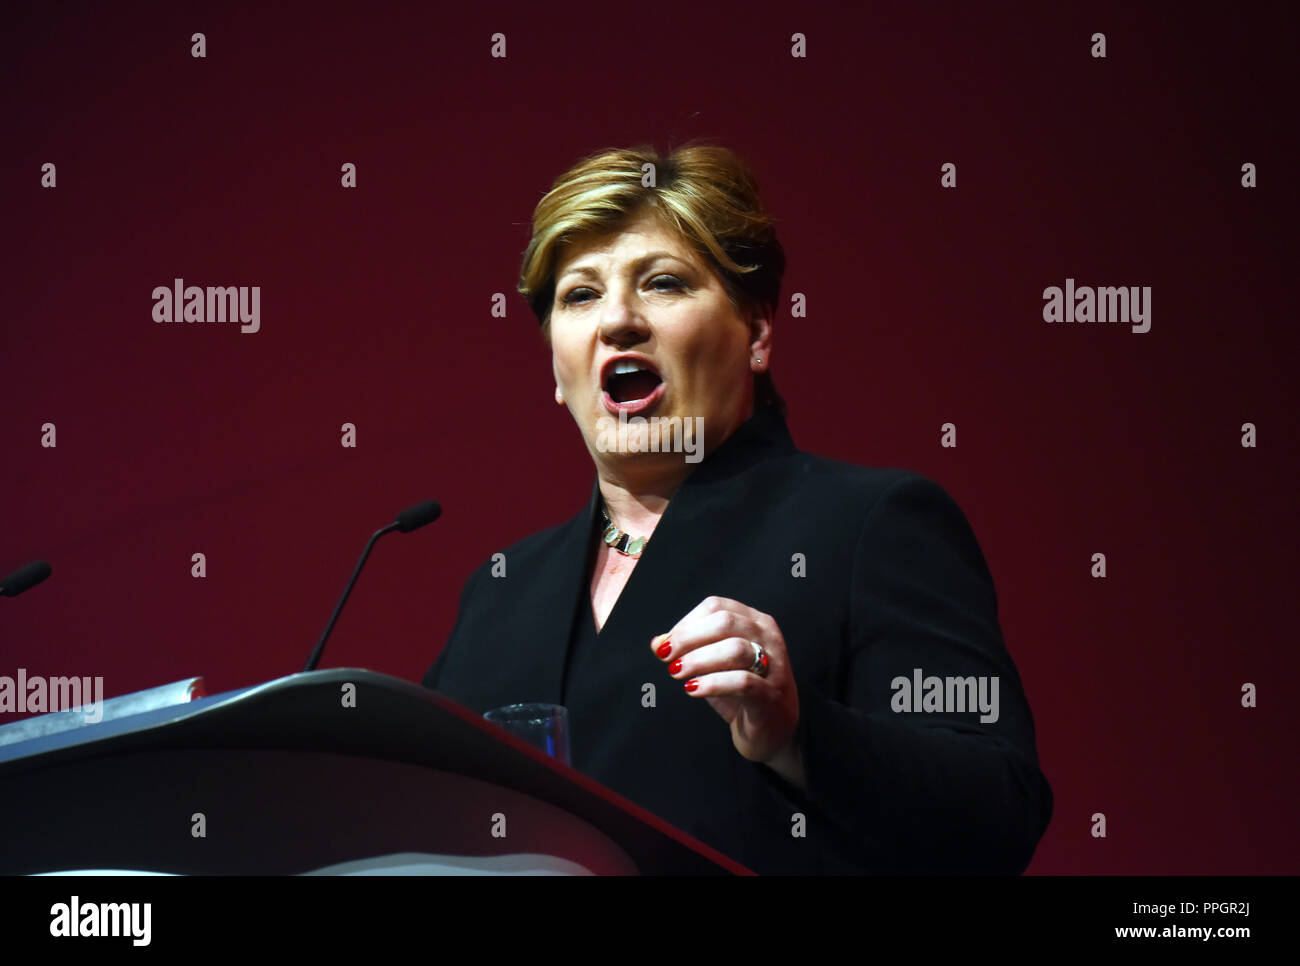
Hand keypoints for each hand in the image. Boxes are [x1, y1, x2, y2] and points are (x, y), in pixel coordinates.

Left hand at [651, 596, 802, 782]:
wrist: (772, 732)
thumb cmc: (741, 693)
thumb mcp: (713, 667)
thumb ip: (689, 651)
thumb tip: (658, 643)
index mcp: (755, 622)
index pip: (716, 607)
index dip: (686, 623)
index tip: (666, 644)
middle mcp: (769, 638)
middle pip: (725, 622)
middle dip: (689, 638)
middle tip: (667, 657)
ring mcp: (775, 666)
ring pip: (735, 649)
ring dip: (698, 659)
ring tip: (677, 672)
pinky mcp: (772, 696)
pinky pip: (742, 682)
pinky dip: (712, 683)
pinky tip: (692, 689)